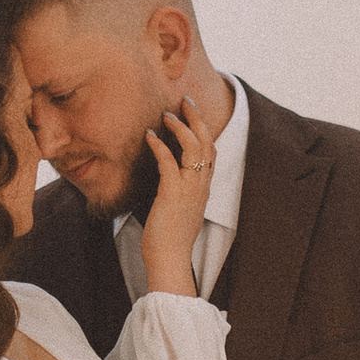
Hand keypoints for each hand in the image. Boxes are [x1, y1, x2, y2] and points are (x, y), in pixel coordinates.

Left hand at [138, 93, 219, 295]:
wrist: (169, 259)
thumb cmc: (168, 238)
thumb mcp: (177, 209)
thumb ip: (177, 190)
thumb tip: (165, 176)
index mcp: (203, 188)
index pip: (211, 152)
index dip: (203, 130)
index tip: (192, 113)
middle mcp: (201, 185)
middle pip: (207, 143)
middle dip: (197, 118)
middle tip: (185, 100)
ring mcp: (189, 189)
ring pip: (193, 148)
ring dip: (180, 127)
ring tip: (167, 114)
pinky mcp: (173, 194)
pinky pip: (169, 162)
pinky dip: (159, 146)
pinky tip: (149, 136)